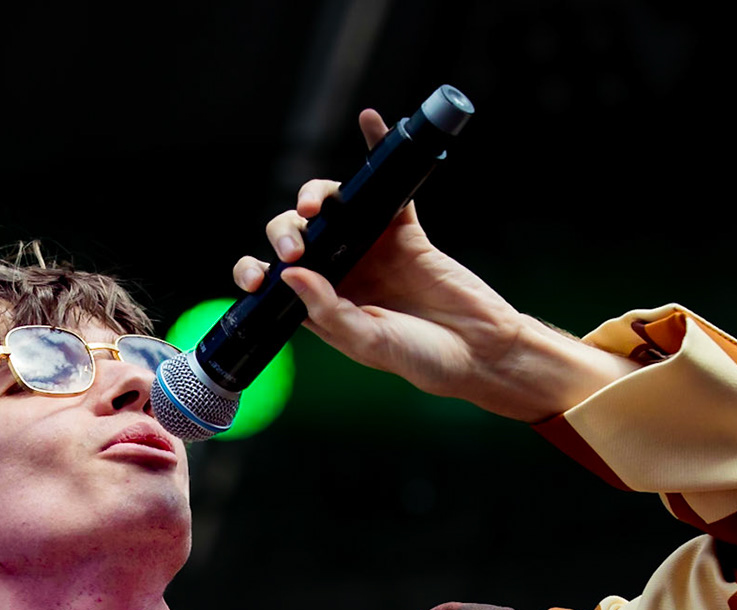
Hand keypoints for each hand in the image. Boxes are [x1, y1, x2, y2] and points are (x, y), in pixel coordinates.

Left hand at [232, 110, 632, 421]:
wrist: (479, 348)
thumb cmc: (421, 357)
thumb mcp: (368, 342)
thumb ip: (328, 312)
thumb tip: (289, 275)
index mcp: (321, 305)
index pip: (277, 281)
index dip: (257, 272)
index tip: (259, 276)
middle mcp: (340, 271)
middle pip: (297, 235)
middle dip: (286, 233)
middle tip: (297, 249)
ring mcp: (370, 246)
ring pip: (333, 207)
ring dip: (316, 196)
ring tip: (316, 206)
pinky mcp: (403, 229)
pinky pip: (386, 185)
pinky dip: (378, 151)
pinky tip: (371, 123)